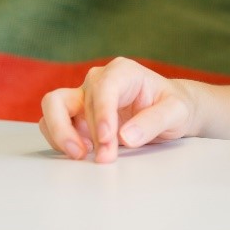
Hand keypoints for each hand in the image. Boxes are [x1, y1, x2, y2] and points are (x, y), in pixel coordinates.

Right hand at [39, 57, 198, 162]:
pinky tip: (81, 153)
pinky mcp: (76, 118)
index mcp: (123, 72)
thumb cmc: (173, 107)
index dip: (102, 113)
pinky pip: (53, 124)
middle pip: (75, 99)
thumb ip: (154, 122)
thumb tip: (126, 136)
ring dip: (61, 133)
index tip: (108, 138)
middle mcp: (98, 81)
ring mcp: (84, 98)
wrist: (168, 113)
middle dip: (85, 132)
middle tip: (103, 156)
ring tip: (81, 156)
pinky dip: (59, 140)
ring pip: (53, 107)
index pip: (103, 88)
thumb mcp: (176, 112)